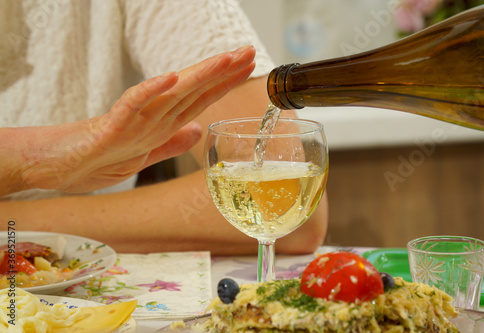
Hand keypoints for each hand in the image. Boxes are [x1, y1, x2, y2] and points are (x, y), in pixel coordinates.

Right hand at [14, 46, 255, 193]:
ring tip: (226, 58)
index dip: (226, 82)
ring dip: (199, 75)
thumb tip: (199, 129)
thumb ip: (172, 142)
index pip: (201, 98)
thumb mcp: (145, 155)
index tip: (249, 66)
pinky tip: (170, 77)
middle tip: (250, 50)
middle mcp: (154, 116)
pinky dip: (151, 91)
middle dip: (224, 70)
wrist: (60, 167)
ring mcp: (134, 119)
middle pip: (194, 89)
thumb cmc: (98, 159)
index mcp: (163, 123)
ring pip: (171, 92)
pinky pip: (132, 105)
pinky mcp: (111, 125)